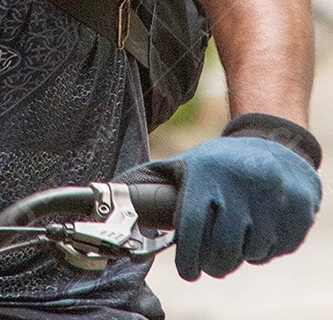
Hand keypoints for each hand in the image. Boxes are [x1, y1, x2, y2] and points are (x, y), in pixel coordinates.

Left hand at [131, 133, 320, 280]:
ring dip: (241, 254)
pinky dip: (265, 250)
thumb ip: (161, 181)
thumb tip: (118, 192)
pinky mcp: (297, 210)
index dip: (188, 258)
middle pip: (222, 249)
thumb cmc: (222, 161)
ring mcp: (272, 197)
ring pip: (250, 253)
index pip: (192, 227)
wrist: (276, 144)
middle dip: (213, 264)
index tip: (187, 272)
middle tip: (210, 264)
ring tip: (236, 237)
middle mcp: (239, 184)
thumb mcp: (191, 162)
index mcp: (207, 173)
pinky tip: (258, 232)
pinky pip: (276, 250)